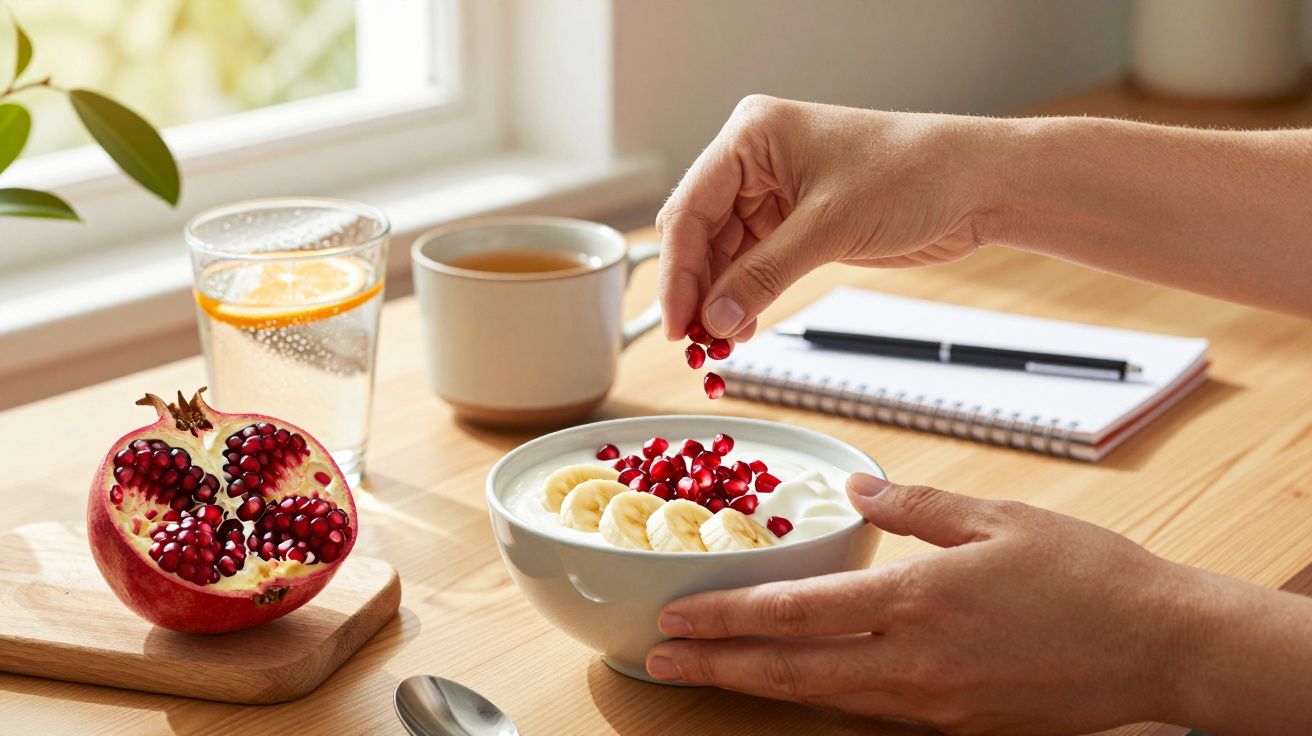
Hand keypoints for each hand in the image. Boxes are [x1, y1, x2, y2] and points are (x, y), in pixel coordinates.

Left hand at [645, 475, 1202, 734]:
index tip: (677, 613)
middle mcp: (914, 663)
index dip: (726, 616)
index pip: (795, 613)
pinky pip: (869, 711)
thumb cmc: (1087, 576)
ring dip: (756, 686)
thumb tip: (856, 488)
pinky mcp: (956, 724)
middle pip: (790, 672)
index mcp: (917, 600)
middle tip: (658, 661)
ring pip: (822, 698)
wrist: (1159, 646)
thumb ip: (915, 505)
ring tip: (706, 674)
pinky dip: (818, 697)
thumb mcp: (997, 517)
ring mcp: (933, 703)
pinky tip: (794, 685)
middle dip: (715, 668)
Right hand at [656, 96, 1000, 340]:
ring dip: (719, 300)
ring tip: (720, 344)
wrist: (975, 184)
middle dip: (696, 289)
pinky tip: (741, 327)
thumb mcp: (828, 227)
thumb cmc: (913, 174)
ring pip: (722, 254)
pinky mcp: (795, 221)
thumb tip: (713, 319)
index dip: (676, 271)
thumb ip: (763, 275)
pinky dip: (744, 297)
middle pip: (699, 233)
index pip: (690, 208)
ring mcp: (774, 191)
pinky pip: (752, 264)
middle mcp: (755, 160)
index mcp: (752, 136)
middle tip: (694, 343)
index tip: (676, 322)